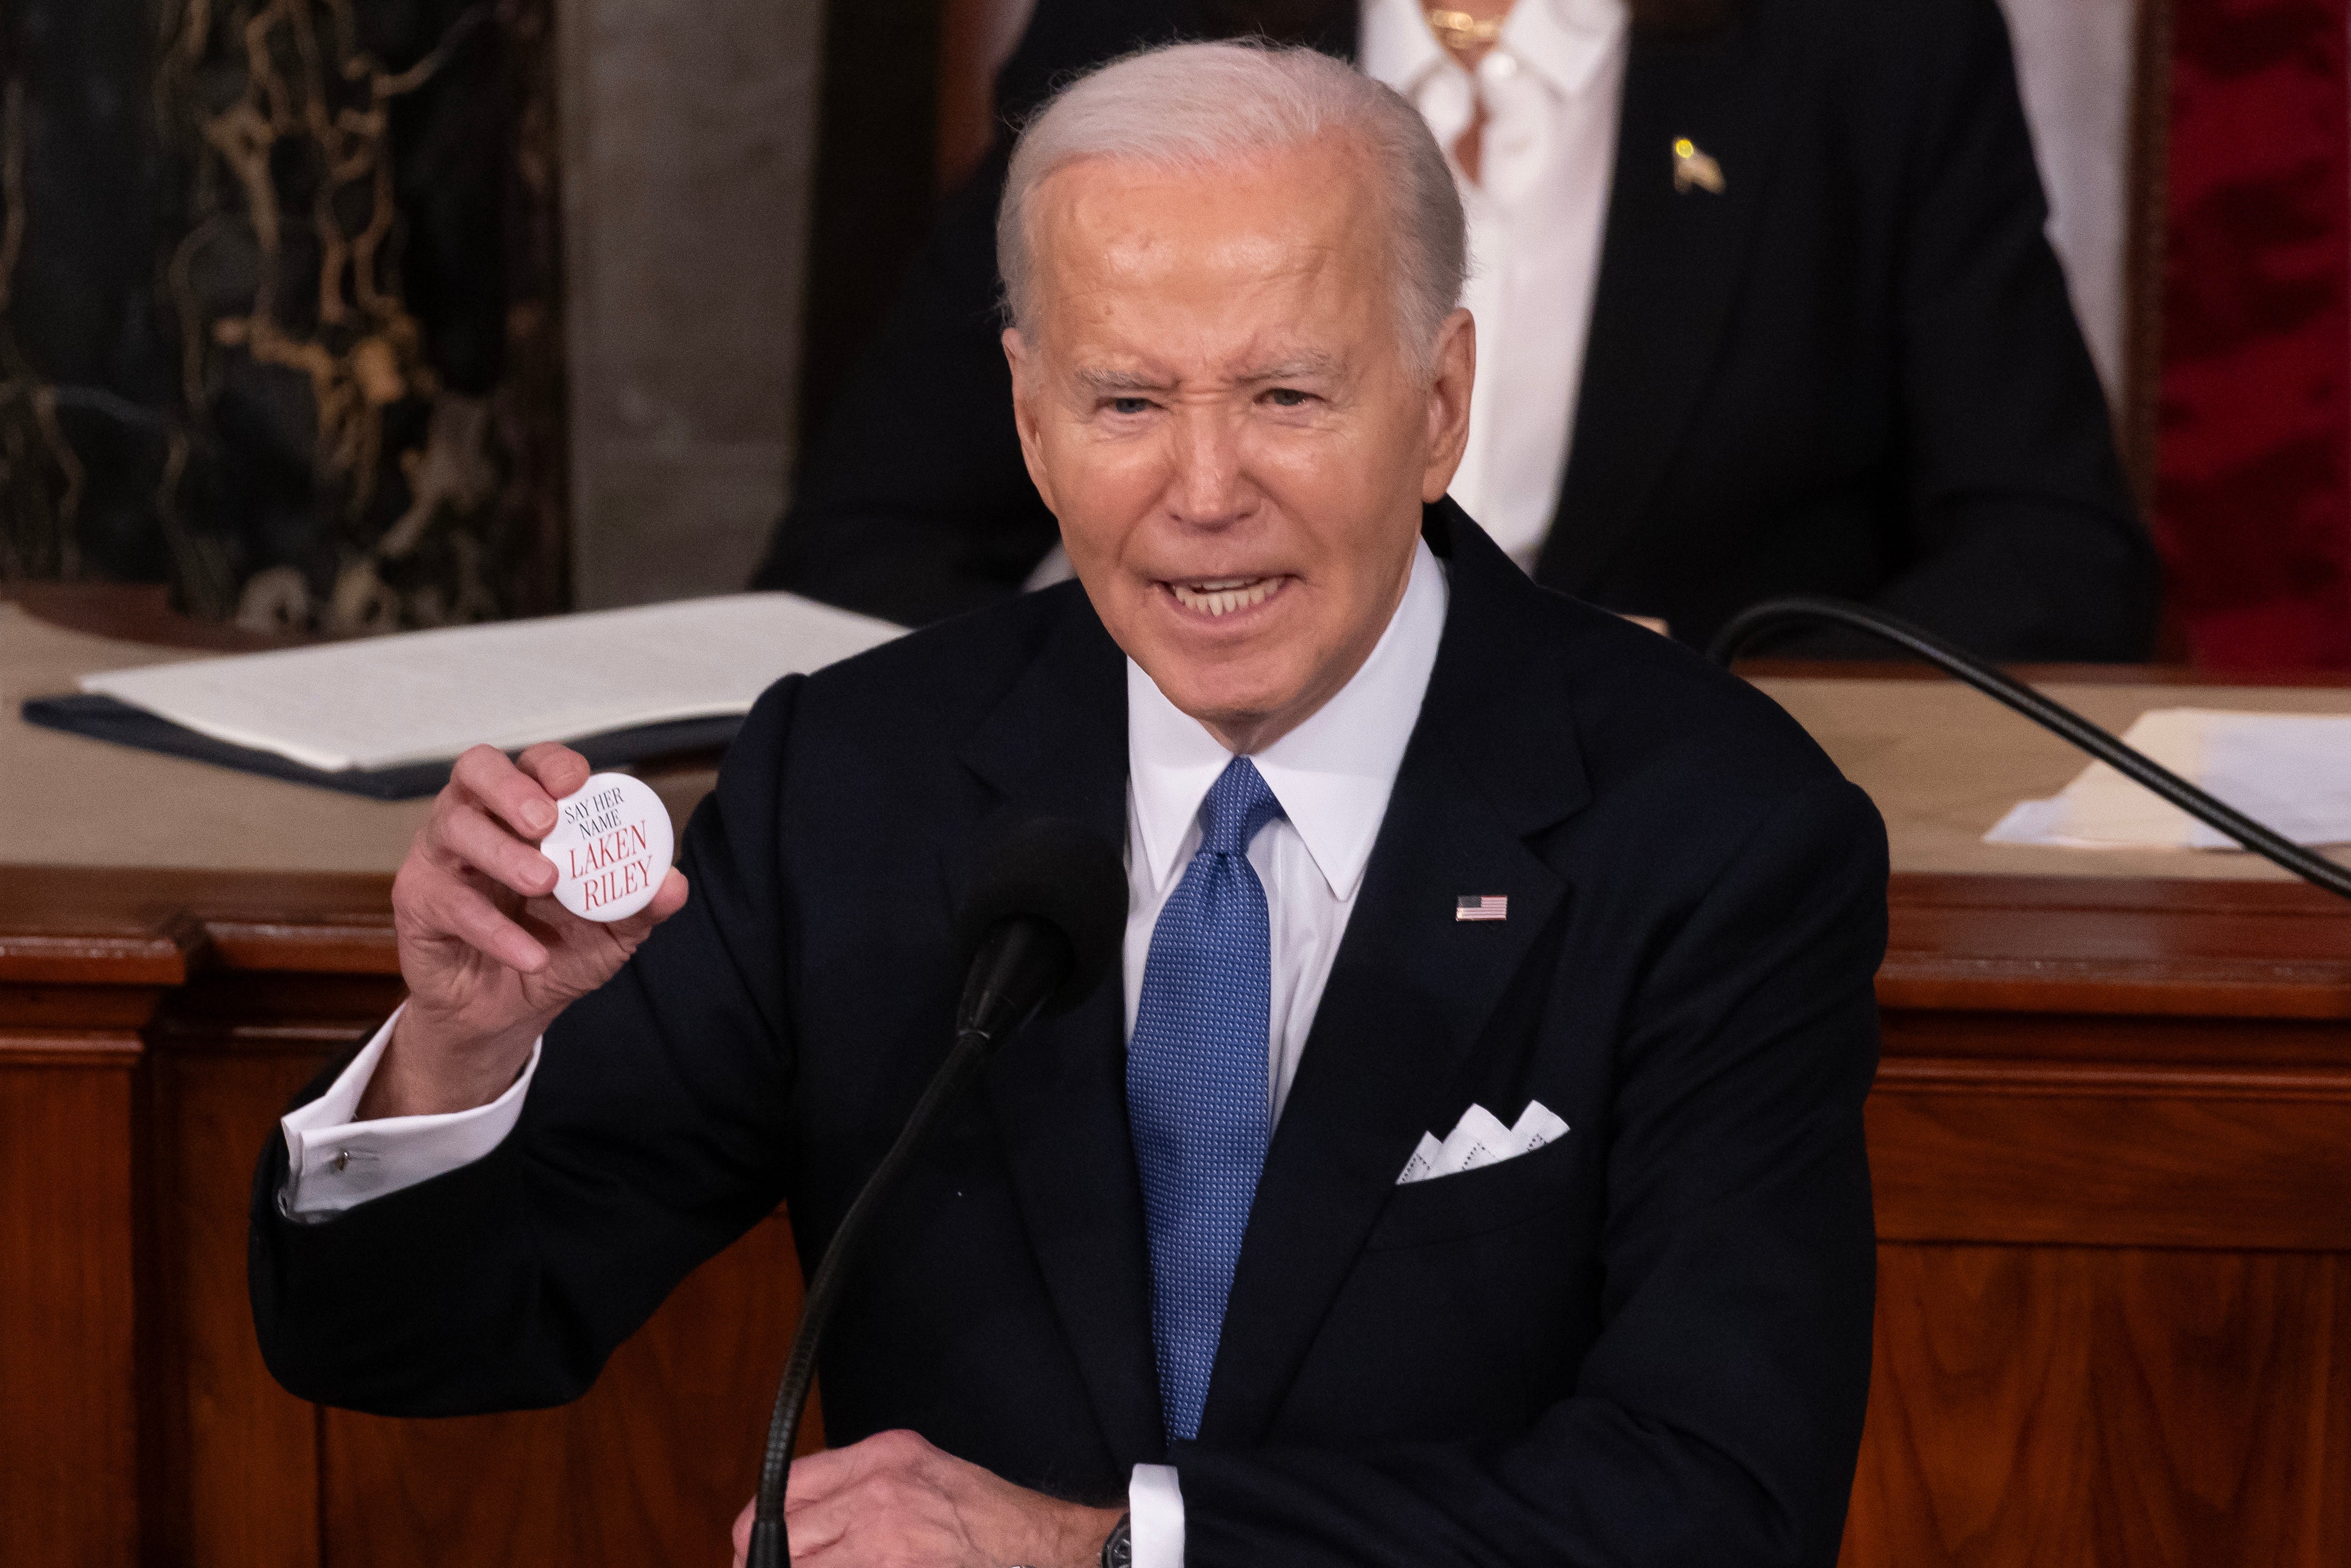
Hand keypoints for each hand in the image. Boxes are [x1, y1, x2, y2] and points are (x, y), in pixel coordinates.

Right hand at [368, 743, 688, 1116]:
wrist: (506, 1014)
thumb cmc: (555, 950)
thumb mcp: (610, 931)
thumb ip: (640, 904)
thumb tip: (674, 885)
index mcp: (526, 812)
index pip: (533, 764)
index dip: (552, 764)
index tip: (579, 783)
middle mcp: (478, 819)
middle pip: (476, 770)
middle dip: (512, 788)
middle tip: (548, 822)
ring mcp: (442, 856)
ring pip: (454, 828)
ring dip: (503, 853)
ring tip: (544, 881)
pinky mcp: (417, 900)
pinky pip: (450, 902)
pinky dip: (495, 929)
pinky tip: (531, 953)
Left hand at [729, 1430, 1121, 1567]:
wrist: (1044, 1549)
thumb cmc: (987, 1518)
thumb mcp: (920, 1472)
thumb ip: (857, 1486)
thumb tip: (792, 1523)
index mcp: (884, 1456)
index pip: (784, 1490)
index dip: (755, 1532)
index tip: (750, 1551)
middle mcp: (880, 1493)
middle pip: (781, 1539)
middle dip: (768, 1565)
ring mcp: (887, 1543)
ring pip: (800, 1567)